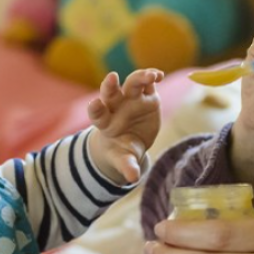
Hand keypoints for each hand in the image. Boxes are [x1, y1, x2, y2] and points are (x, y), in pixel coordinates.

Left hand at [87, 69, 164, 184]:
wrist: (131, 141)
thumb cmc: (122, 151)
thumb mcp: (124, 160)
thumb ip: (126, 165)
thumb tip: (132, 178)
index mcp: (105, 122)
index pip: (97, 113)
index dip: (95, 109)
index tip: (95, 104)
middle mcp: (116, 106)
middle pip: (110, 93)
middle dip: (110, 86)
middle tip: (112, 78)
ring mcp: (131, 99)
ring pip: (132, 84)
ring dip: (139, 78)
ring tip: (150, 76)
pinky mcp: (147, 96)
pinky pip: (148, 83)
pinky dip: (152, 77)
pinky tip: (158, 75)